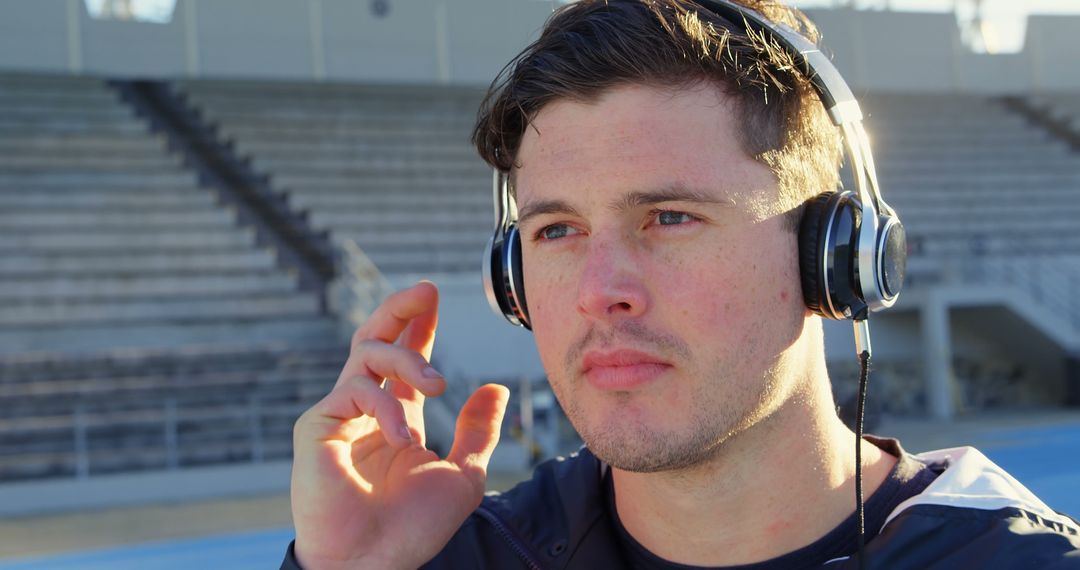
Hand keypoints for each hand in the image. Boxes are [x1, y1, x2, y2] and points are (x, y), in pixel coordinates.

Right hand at [290, 281, 509, 568]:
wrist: (375, 564)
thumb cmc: (413, 528)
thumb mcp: (462, 474)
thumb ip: (477, 431)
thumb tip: (495, 388)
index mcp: (397, 416)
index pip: (405, 358)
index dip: (419, 325)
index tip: (434, 296)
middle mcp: (365, 409)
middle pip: (374, 339)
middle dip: (399, 310)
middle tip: (426, 291)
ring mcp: (338, 415)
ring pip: (365, 354)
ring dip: (406, 358)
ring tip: (437, 383)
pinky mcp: (316, 427)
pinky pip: (353, 392)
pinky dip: (385, 408)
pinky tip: (404, 436)